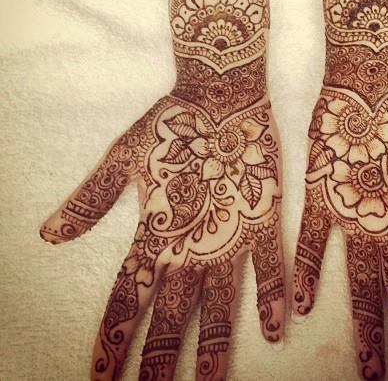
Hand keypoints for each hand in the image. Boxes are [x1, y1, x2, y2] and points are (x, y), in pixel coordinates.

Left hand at [40, 94, 283, 380]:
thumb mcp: (123, 157)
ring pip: (218, 304)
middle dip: (156, 360)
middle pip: (170, 315)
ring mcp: (230, 235)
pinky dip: (272, 301)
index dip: (114, 339)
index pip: (129, 297)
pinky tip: (275, 332)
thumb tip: (49, 234)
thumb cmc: (173, 124)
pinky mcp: (261, 221)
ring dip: (209, 347)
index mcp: (156, 230)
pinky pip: (269, 270)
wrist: (222, 96)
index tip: (101, 376)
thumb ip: (90, 200)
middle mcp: (191, 242)